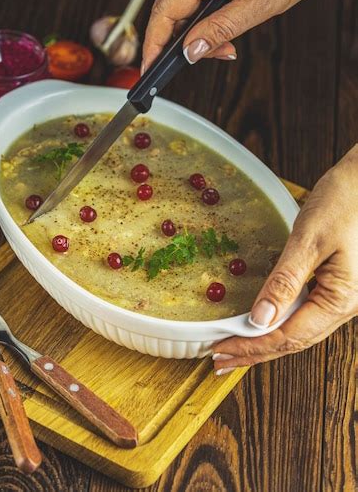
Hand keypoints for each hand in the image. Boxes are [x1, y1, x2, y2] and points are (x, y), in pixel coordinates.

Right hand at [142, 0, 345, 68]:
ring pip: (183, 4)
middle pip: (169, 9)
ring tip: (220, 47)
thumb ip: (220, 30)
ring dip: (195, 31)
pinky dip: (203, 16)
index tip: (150, 69)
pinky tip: (219, 28)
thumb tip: (191, 52)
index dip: (154, 44)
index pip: (164, 11)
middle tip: (194, 62)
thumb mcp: (259, 5)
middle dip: (178, 41)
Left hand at [212, 145, 357, 373]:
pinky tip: (261, 326)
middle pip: (294, 340)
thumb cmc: (344, 202)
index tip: (221, 350)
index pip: (289, 336)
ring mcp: (341, 298)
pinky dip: (278, 324)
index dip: (252, 346)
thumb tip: (260, 319)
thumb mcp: (309, 240)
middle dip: (255, 352)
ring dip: (265, 342)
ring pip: (299, 331)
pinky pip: (304, 314)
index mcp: (341, 299)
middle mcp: (344, 306)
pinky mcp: (334, 286)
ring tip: (234, 349)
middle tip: (219, 360)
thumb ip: (285, 281)